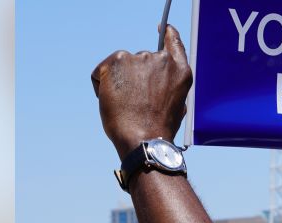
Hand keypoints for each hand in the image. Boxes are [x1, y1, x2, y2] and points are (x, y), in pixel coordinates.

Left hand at [91, 25, 192, 160]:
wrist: (144, 138)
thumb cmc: (159, 128)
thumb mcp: (177, 104)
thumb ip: (169, 85)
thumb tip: (157, 80)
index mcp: (180, 70)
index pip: (174, 42)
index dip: (168, 33)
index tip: (163, 26)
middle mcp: (161, 59)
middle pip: (142, 59)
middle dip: (135, 76)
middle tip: (136, 101)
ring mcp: (139, 58)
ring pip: (121, 66)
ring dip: (119, 82)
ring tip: (126, 105)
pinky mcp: (117, 60)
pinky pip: (102, 71)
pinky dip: (101, 85)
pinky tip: (112, 101)